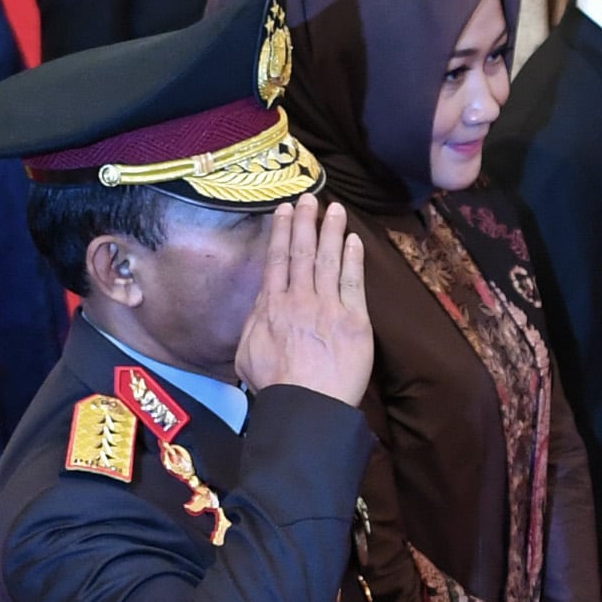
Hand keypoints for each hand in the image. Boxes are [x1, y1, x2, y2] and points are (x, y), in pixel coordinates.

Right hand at [234, 195, 374, 404]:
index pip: (276, 259)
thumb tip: (261, 304)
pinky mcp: (354, 319)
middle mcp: (299, 299)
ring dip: (331, 231)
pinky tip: (353, 239)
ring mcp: (328, 306)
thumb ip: (255, 323)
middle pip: (302, 251)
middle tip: (310, 197)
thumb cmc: (275, 386)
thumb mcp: (247, 353)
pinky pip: (354, 281)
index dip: (281, 231)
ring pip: (328, 259)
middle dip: (305, 221)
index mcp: (272, 306)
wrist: (307, 405)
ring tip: (335, 209)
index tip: (284, 210)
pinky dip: (353, 258)